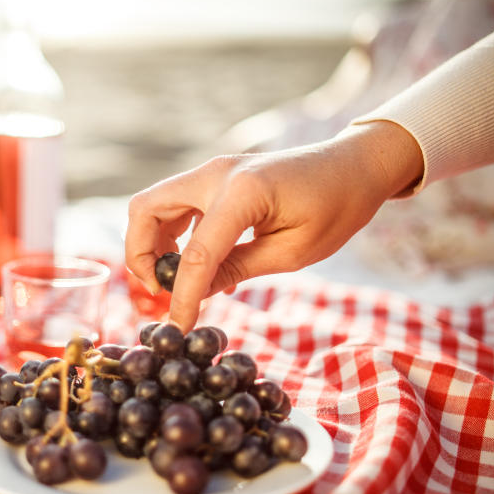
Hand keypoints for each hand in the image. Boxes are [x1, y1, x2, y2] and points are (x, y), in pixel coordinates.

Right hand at [125, 121, 423, 330]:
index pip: (195, 253)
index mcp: (242, 193)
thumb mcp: (293, 251)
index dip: (182, 296)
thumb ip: (239, 269)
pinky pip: (174, 205)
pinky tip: (197, 264)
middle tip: (159, 289)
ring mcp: (212, 172)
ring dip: (151, 243)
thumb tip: (197, 294)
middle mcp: (215, 174)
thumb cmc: (336, 207)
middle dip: (140, 254)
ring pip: (152, 205)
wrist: (354, 165)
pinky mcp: (214, 178)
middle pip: (144, 209)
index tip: (177, 327)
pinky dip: (172, 234)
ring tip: (174, 279)